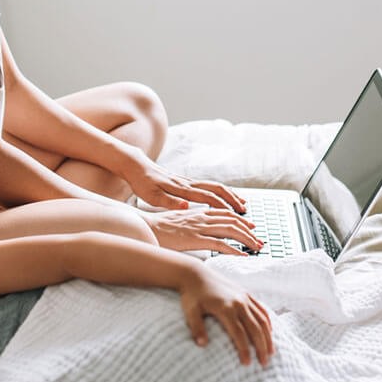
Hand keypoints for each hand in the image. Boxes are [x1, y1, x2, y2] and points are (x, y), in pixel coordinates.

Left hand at [119, 150, 246, 214]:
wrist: (136, 166)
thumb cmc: (142, 183)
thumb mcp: (151, 196)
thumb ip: (169, 202)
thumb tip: (187, 206)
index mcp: (182, 189)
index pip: (209, 197)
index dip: (224, 206)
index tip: (236, 215)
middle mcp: (188, 183)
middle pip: (217, 189)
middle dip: (233, 199)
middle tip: (245, 211)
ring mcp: (188, 181)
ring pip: (215, 186)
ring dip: (230, 194)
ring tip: (241, 204)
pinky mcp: (185, 182)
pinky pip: (208, 186)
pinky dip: (221, 192)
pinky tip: (224, 198)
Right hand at [141, 207, 263, 255]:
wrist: (144, 228)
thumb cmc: (158, 228)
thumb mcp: (179, 222)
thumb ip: (192, 225)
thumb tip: (200, 233)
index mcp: (198, 212)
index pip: (225, 213)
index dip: (240, 219)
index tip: (251, 226)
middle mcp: (201, 217)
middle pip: (232, 220)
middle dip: (249, 231)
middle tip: (259, 240)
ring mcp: (199, 227)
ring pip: (230, 230)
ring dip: (247, 239)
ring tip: (256, 247)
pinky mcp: (195, 239)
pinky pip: (220, 244)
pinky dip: (234, 249)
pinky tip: (242, 255)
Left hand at [179, 269, 273, 365]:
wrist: (196, 274)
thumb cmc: (191, 295)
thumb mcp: (190, 312)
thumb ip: (197, 328)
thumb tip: (202, 345)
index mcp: (226, 308)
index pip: (239, 333)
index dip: (244, 349)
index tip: (247, 363)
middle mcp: (239, 302)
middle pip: (255, 328)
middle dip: (261, 347)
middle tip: (264, 363)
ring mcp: (244, 297)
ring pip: (262, 319)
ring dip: (268, 336)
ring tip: (271, 352)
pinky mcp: (246, 293)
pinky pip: (261, 309)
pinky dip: (267, 322)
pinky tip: (269, 333)